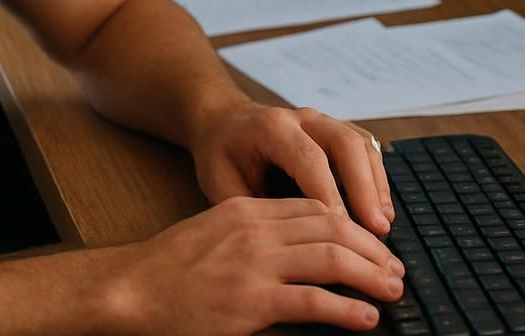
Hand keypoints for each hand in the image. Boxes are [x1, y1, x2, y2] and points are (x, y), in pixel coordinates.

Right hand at [108, 195, 403, 334]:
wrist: (130, 289)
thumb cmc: (168, 269)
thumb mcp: (215, 234)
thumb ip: (255, 236)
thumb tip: (298, 253)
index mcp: (248, 211)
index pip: (315, 207)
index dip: (352, 225)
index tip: (373, 245)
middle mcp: (256, 230)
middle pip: (332, 227)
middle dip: (371, 249)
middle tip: (394, 270)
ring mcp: (255, 265)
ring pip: (331, 259)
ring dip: (370, 275)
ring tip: (390, 291)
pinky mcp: (252, 301)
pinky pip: (314, 300)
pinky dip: (347, 309)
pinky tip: (364, 318)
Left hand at [189, 101, 393, 235]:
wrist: (223, 121)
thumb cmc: (222, 156)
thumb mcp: (221, 184)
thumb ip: (253, 210)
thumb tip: (288, 248)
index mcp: (272, 127)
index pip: (309, 159)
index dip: (330, 195)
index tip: (343, 230)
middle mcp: (303, 118)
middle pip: (346, 145)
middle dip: (364, 188)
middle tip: (378, 230)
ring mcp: (323, 120)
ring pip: (362, 144)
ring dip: (377, 185)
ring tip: (384, 225)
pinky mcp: (336, 129)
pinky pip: (366, 148)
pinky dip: (377, 178)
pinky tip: (381, 209)